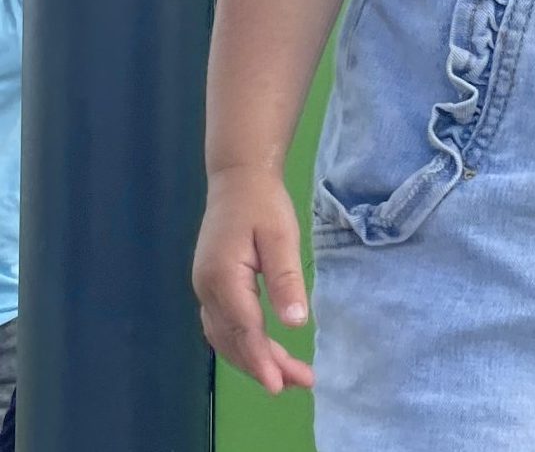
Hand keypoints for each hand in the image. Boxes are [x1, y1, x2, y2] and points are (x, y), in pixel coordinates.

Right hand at [192, 166, 314, 394]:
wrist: (238, 178)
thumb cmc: (263, 203)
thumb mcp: (282, 236)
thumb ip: (286, 279)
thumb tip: (296, 323)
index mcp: (222, 277)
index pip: (244, 329)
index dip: (263, 360)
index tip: (281, 385)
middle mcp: (207, 289)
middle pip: (235, 340)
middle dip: (265, 365)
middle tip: (301, 382)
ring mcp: (204, 288)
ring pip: (226, 338)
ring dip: (255, 359)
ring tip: (290, 374)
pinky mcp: (210, 286)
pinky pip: (222, 326)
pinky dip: (243, 345)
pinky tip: (263, 352)